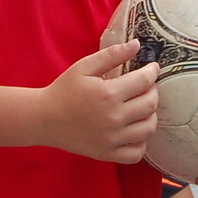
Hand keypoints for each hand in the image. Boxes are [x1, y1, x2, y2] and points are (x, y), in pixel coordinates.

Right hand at [37, 40, 158, 162]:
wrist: (44, 119)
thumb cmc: (64, 90)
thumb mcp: (84, 67)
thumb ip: (112, 54)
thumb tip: (136, 44)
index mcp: (109, 94)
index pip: (144, 81)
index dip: (152, 72)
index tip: (152, 68)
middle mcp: (114, 118)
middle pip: (150, 105)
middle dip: (153, 91)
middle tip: (146, 86)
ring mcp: (112, 139)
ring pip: (148, 129)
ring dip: (150, 116)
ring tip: (142, 107)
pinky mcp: (107, 154)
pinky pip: (136, 153)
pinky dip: (141, 142)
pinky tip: (134, 131)